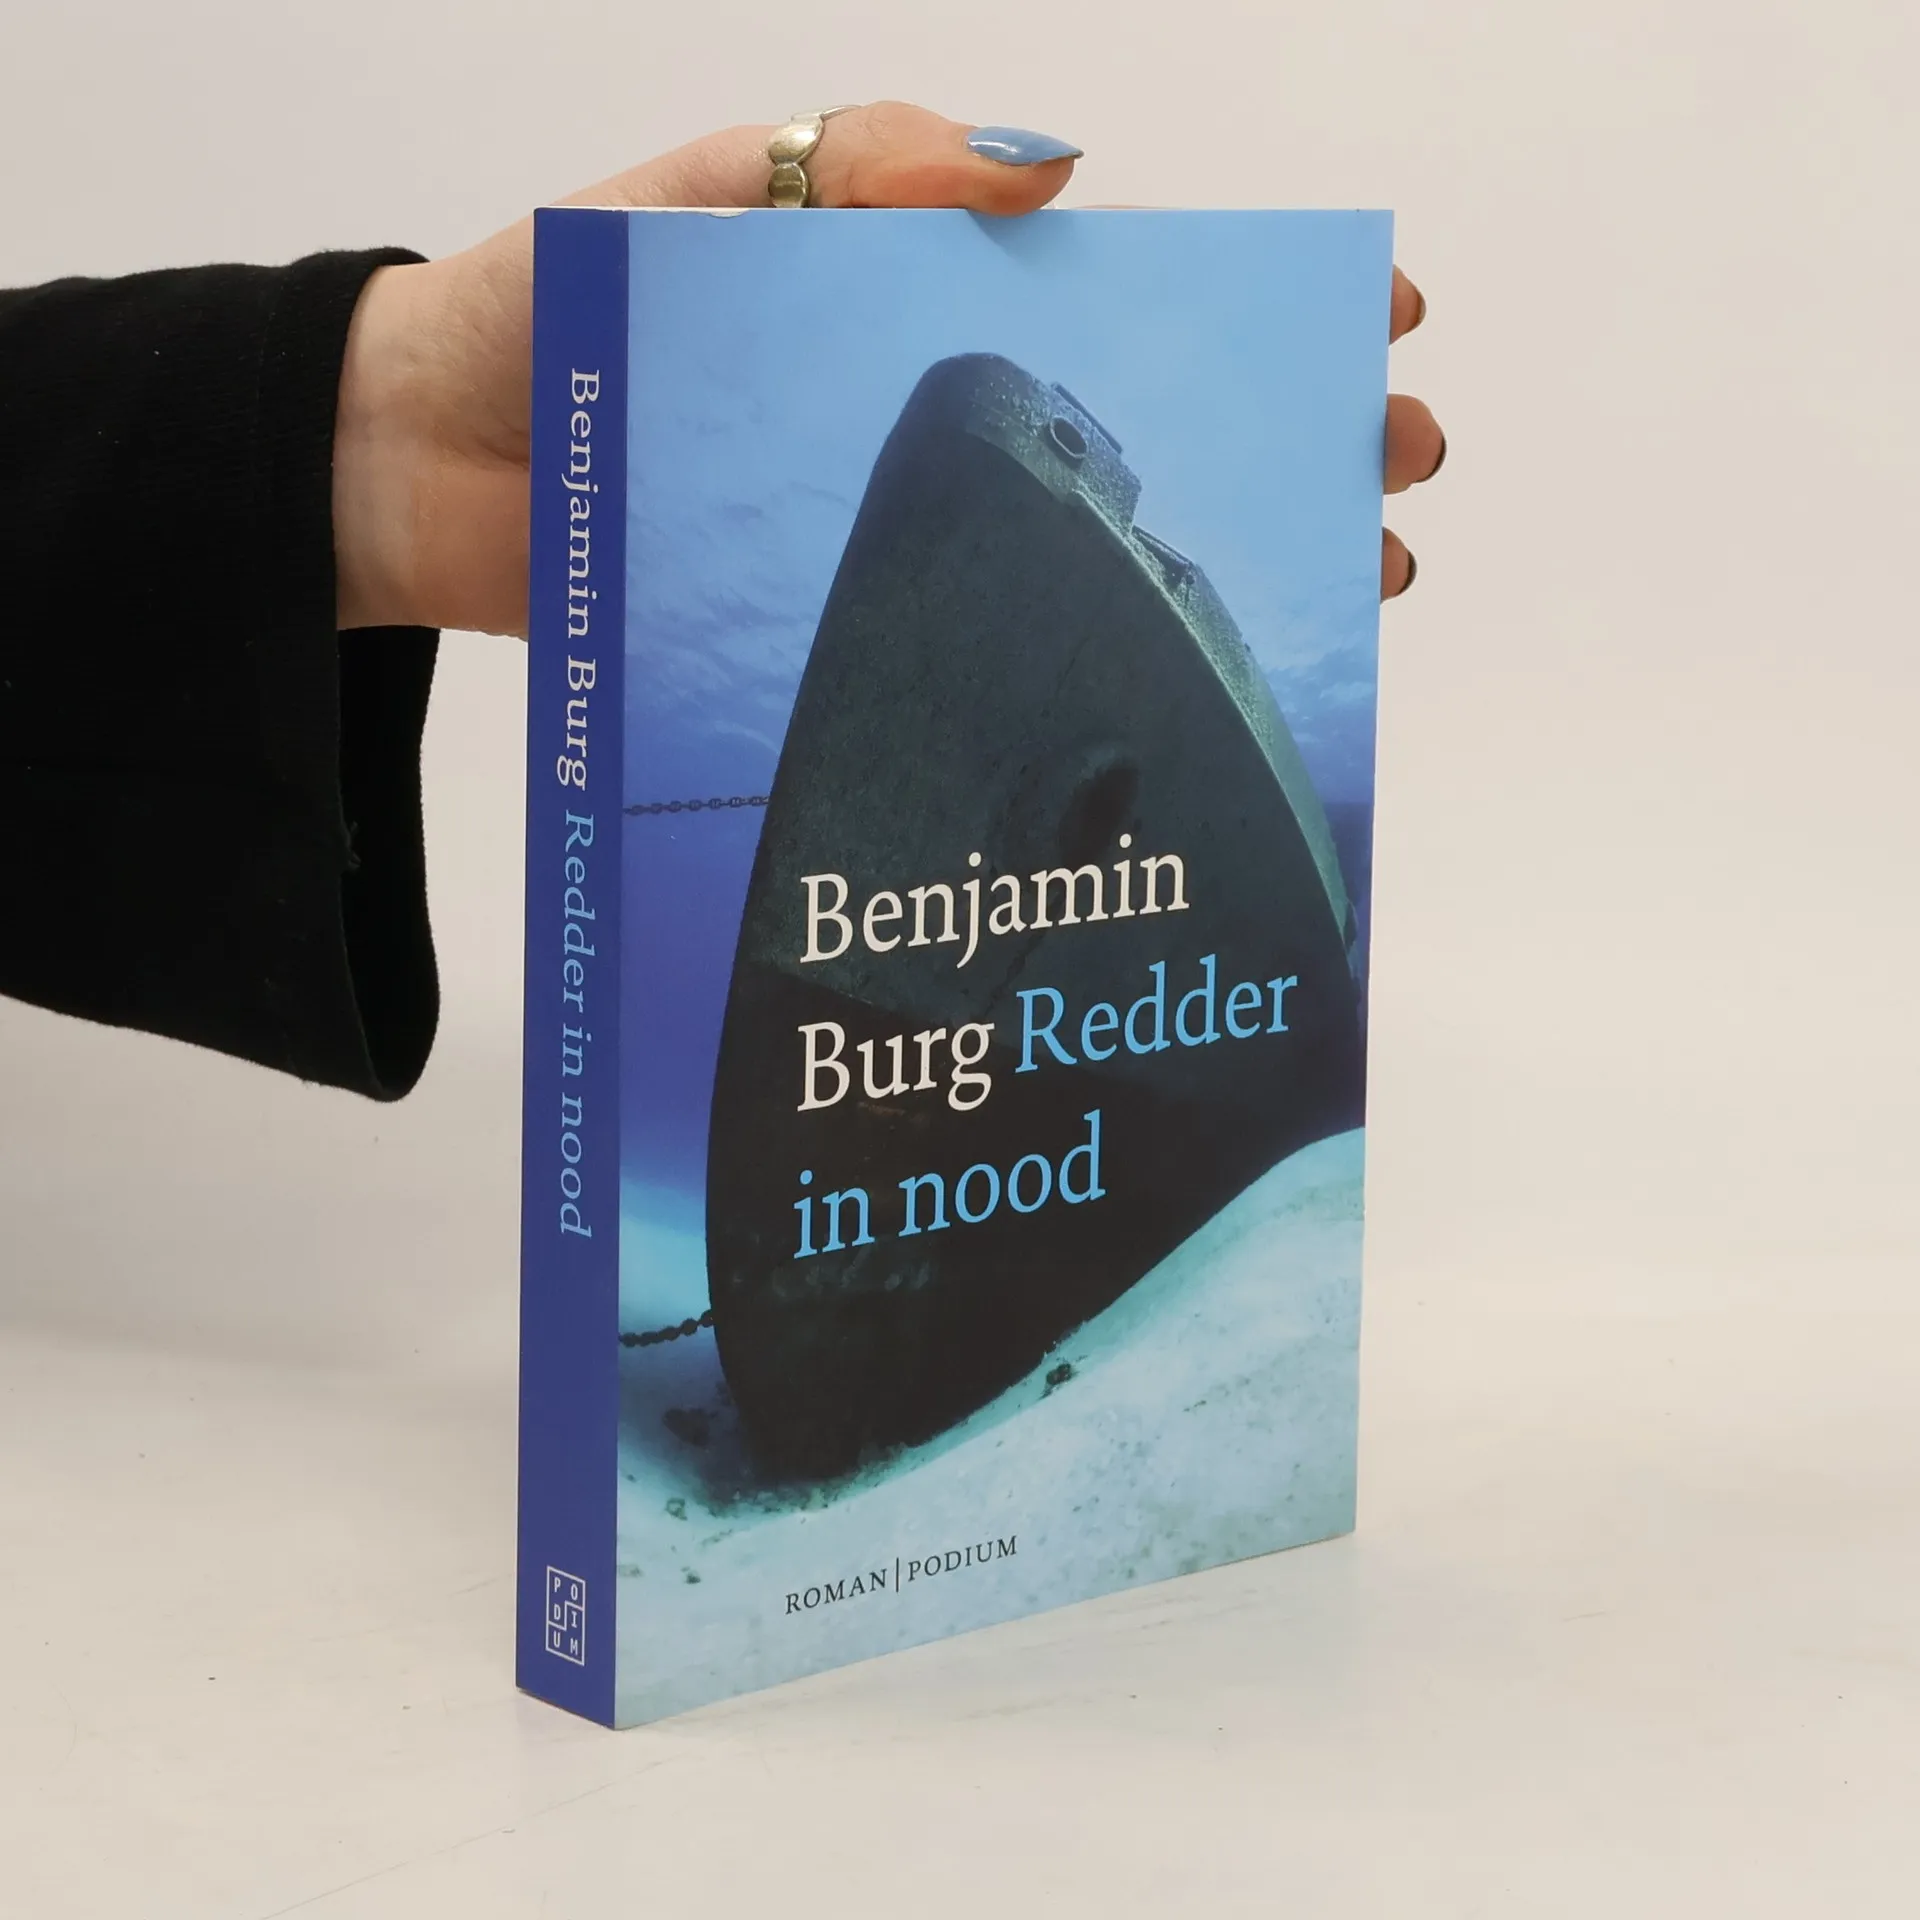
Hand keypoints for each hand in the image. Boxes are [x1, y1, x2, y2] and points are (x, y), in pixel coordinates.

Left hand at [332, 102, 1443, 635]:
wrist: (422, 464)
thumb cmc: (549, 307)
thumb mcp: (702, 193)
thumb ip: (862, 165)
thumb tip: (1056, 169)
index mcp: (912, 306)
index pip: (1120, 294)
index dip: (1250, 309)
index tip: (1371, 321)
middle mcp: (928, 427)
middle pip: (1146, 430)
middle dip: (1287, 445)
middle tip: (1397, 470)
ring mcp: (896, 539)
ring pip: (1093, 554)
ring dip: (1230, 566)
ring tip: (1347, 583)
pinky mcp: (844, 636)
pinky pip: (977, 652)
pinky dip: (1076, 675)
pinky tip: (1171, 698)